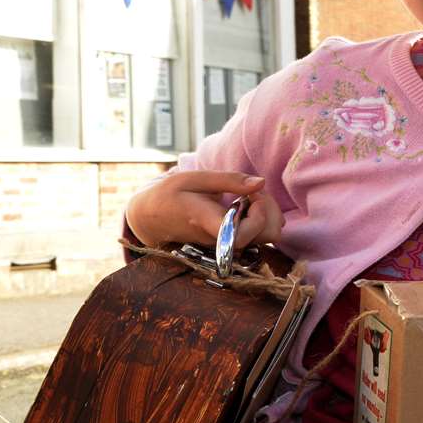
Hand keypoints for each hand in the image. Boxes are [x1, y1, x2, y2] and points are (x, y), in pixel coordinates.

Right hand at [125, 169, 284, 249]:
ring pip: (268, 236)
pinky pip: (260, 233)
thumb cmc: (170, 195)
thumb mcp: (194, 179)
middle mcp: (223, 240)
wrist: (151, 218)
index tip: (252, 194)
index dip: (258, 217)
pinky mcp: (233, 241)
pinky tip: (248, 202)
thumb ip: (229, 180)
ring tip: (250, 194)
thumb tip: (261, 182)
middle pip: (267, 236)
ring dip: (269, 212)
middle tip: (254, 190)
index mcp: (209, 224)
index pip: (241, 237)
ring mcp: (229, 243)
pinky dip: (263, 216)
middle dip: (271, 209)